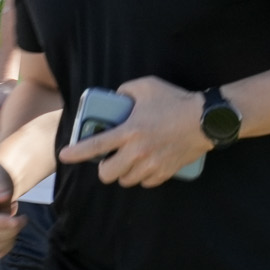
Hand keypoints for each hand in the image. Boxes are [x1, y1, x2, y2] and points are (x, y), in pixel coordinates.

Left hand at [60, 76, 210, 187]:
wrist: (205, 119)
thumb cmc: (175, 101)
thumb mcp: (147, 86)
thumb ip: (125, 91)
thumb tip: (116, 98)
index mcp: (128, 131)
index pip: (94, 146)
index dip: (75, 153)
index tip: (64, 156)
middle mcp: (137, 152)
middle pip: (107, 174)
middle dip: (105, 168)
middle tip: (111, 159)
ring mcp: (152, 164)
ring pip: (126, 180)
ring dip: (124, 172)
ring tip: (130, 162)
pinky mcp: (165, 172)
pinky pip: (145, 182)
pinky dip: (143, 176)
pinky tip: (147, 166)